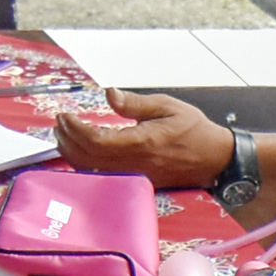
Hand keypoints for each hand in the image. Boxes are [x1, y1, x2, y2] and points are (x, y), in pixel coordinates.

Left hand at [57, 89, 234, 189]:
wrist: (215, 158)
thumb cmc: (194, 130)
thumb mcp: (167, 106)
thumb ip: (135, 103)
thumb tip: (109, 95)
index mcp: (142, 142)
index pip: (97, 140)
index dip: (75, 129)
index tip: (66, 115)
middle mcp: (136, 163)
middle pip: (88, 158)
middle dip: (67, 139)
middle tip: (60, 121)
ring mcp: (135, 175)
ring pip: (92, 170)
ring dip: (72, 153)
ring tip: (65, 134)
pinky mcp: (136, 181)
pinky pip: (103, 175)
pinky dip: (85, 163)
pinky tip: (80, 151)